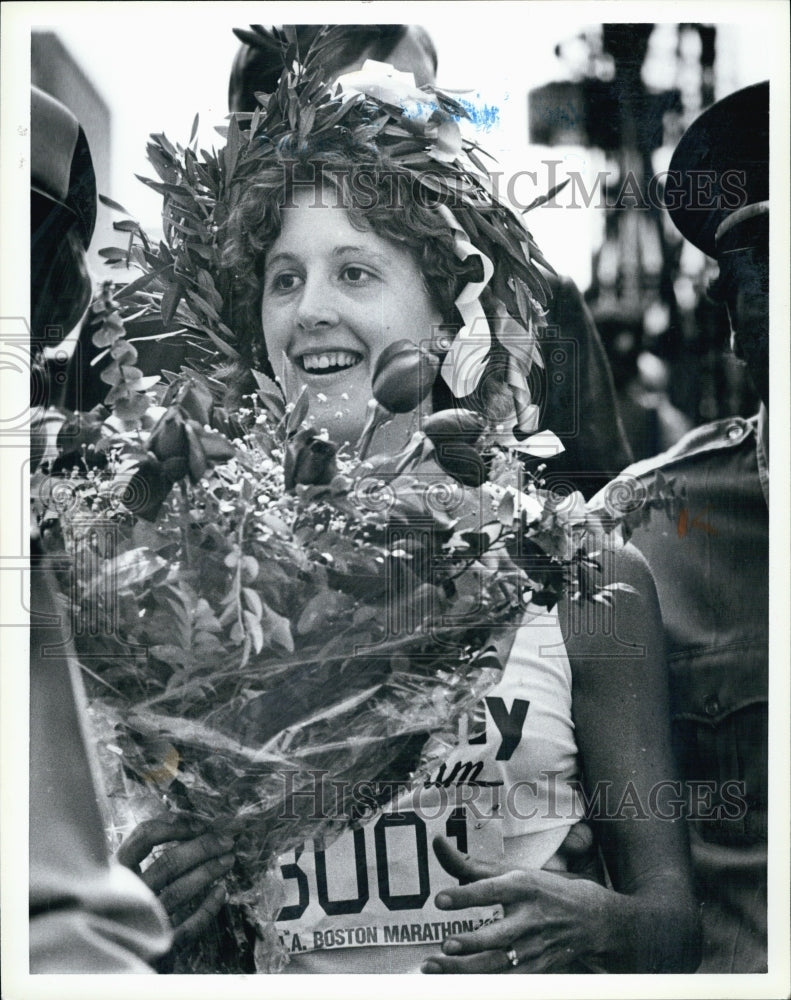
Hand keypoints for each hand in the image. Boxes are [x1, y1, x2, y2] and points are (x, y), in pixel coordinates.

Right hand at [117, 814, 235, 949]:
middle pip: (168, 863)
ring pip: (179, 892)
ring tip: (229, 859)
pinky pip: (188, 928)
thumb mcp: (123, 874)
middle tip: (227, 840)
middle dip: (202, 847)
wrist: (106, 960)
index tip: (201, 824)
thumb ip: (145, 851)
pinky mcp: (155, 948)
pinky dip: (207, 908)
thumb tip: (192, 825)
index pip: (144, 837)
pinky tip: (222, 891)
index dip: (176, 825)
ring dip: (208, 871)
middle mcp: (125, 896)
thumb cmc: (121, 905)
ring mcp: (140, 924)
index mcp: (114, 872)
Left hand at [420, 835, 611, 973]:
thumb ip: (472, 865)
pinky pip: (507, 981)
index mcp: (522, 887)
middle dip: (471, 942)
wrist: (590, 919)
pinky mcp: (536, 969)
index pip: (491, 890)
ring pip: (497, 964)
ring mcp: (534, 947)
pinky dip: (483, 984)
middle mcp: (529, 918)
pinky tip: (457, 984)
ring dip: (466, 969)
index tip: (440, 900)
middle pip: (497, 934)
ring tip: (437, 965)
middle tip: (446, 944)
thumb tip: (437, 844)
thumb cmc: (543, 890)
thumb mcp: (513, 872)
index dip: (465, 895)